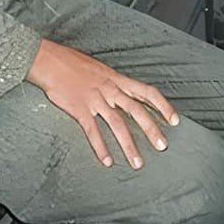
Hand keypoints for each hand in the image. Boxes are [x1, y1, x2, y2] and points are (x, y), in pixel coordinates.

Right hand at [27, 38, 179, 168]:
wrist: (49, 60)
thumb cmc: (72, 63)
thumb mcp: (99, 68)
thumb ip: (112, 82)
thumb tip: (122, 92)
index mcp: (116, 79)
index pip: (147, 92)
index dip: (163, 106)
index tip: (174, 120)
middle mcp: (110, 90)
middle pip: (136, 111)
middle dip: (151, 130)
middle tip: (162, 146)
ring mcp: (95, 100)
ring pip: (117, 125)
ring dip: (129, 145)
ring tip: (137, 163)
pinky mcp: (80, 109)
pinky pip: (93, 132)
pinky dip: (100, 148)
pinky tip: (107, 161)